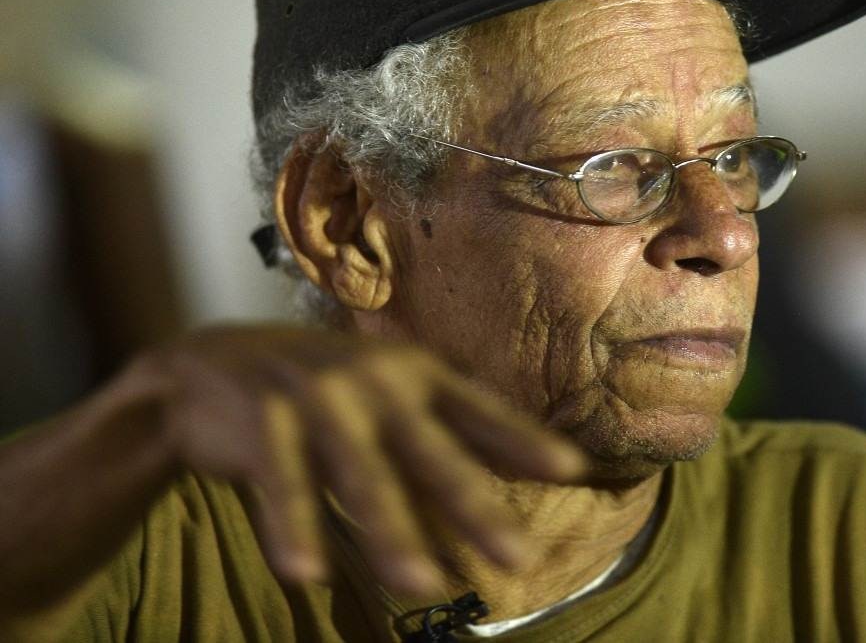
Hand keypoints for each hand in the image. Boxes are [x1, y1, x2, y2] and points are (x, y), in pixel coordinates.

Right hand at [125, 325, 585, 596]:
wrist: (212, 362)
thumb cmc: (324, 389)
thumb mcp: (394, 396)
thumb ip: (459, 429)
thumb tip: (550, 457)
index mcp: (413, 372)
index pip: (480, 411)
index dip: (524, 440)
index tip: (574, 469)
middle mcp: (374, 380)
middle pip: (432, 454)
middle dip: (474, 507)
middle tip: (517, 556)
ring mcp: (318, 396)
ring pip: (362, 477)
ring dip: (391, 532)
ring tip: (422, 583)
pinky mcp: (263, 417)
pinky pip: (281, 483)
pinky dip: (292, 526)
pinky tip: (305, 573)